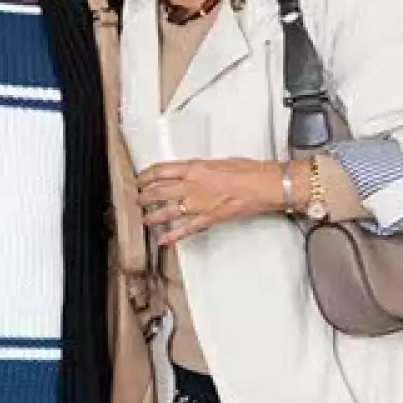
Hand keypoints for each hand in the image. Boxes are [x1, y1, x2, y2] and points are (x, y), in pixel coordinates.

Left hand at [137, 158, 280, 245]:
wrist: (265, 184)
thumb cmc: (249, 170)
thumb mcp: (218, 162)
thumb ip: (201, 169)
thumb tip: (192, 173)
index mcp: (194, 167)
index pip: (160, 170)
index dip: (145, 176)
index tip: (139, 179)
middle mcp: (192, 184)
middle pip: (158, 190)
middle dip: (144, 196)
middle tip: (137, 199)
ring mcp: (199, 202)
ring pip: (167, 210)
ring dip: (153, 215)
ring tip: (145, 219)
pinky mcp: (209, 217)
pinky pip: (186, 228)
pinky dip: (173, 235)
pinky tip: (163, 240)